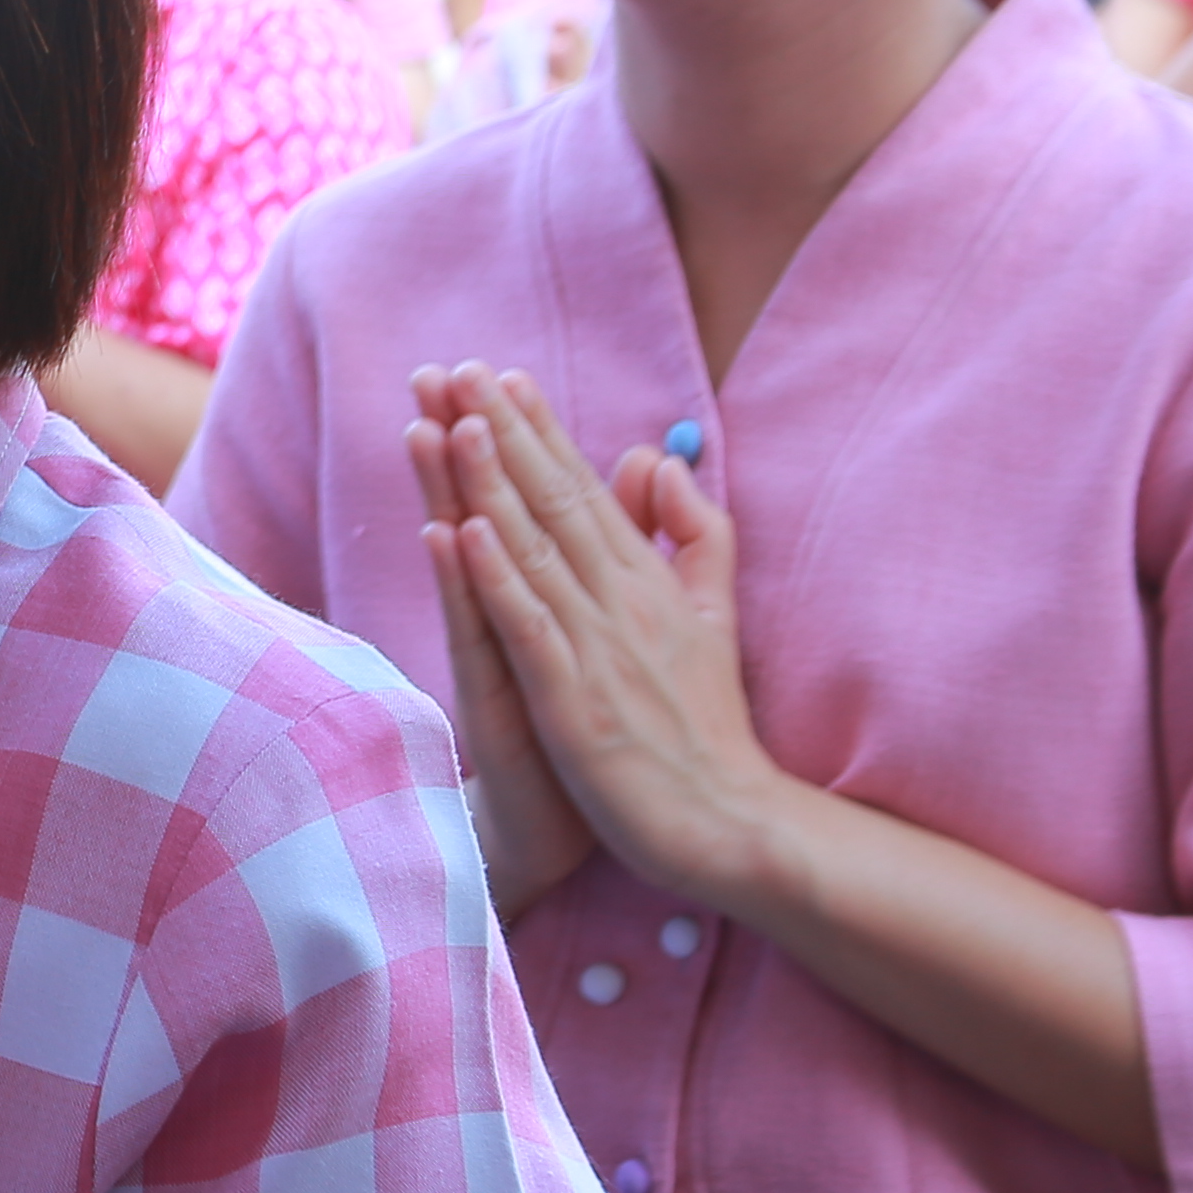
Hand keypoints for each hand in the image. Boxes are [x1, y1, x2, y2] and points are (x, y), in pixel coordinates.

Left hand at [409, 364, 794, 913]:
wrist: (734, 825)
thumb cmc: (707, 729)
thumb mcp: (710, 619)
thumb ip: (695, 538)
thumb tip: (661, 462)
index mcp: (648, 584)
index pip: (585, 492)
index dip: (540, 431)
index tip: (501, 374)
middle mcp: (623, 603)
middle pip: (555, 503)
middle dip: (507, 433)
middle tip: (461, 367)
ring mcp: (598, 651)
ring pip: (536, 552)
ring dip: (494, 485)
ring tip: (457, 420)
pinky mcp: (575, 704)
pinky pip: (529, 630)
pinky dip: (497, 580)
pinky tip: (462, 533)